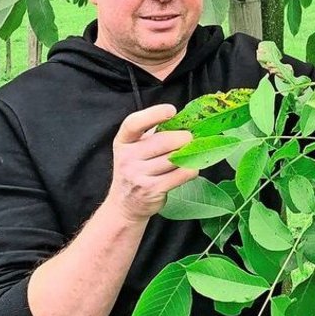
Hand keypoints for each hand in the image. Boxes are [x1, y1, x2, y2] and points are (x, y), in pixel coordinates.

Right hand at [104, 104, 198, 222]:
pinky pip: (181, 174)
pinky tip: (189, 169)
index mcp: (123, 141)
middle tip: (190, 138)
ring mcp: (138, 175)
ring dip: (189, 155)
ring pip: (175, 158)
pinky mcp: (152, 190)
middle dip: (183, 138)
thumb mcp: (136, 148)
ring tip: (189, 154)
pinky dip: (191, 169)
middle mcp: (127, 157)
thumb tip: (184, 120)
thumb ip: (154, 133)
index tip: (171, 111)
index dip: (154, 113)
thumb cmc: (137, 169)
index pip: (133, 123)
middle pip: (164, 141)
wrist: (125, 204)